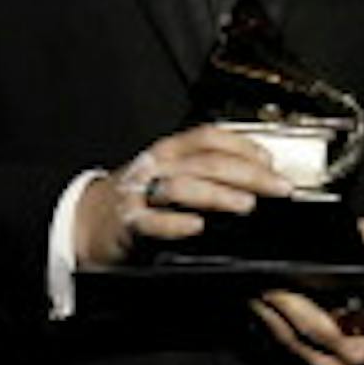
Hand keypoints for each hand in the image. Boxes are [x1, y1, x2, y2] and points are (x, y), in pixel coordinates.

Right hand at [73, 125, 292, 268]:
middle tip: (277, 187)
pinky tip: (197, 227)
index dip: (243, 146)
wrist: (86, 221)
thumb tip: (255, 175)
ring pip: (183, 187)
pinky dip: (175, 223)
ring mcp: (140, 193)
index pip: (210, 137)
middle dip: (248, 173)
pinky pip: (151, 221)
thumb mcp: (169, 173)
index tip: (271, 161)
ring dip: (218, 195)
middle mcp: (155, 165)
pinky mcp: (127, 223)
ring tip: (246, 204)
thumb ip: (203, 170)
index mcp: (168, 150)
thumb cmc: (137, 197)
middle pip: (206, 162)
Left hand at [251, 218, 363, 364]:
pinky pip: (289, 358)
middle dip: (268, 306)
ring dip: (266, 319)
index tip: (272, 277)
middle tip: (252, 278)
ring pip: (284, 348)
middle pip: (290, 336)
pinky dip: (276, 334)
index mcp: (361, 347)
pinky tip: (267, 313)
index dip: (288, 302)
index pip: (313, 324)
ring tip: (253, 290)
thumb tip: (357, 226)